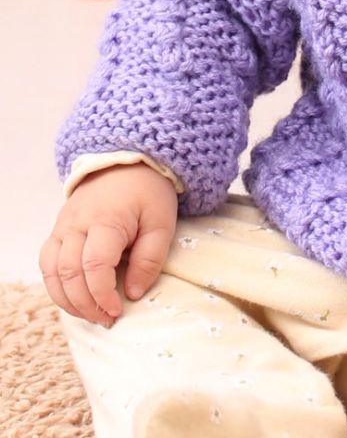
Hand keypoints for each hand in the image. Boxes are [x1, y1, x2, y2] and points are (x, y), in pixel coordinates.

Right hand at [39, 164, 178, 326]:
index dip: (102, 294)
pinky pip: (47, 263)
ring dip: (68, 300)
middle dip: (86, 304)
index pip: (94, 265)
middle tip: (107, 319)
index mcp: (106, 220)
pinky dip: (57, 286)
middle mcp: (76, 224)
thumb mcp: (162, 222)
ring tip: (92, 314)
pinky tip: (76, 298)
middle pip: (69, 273)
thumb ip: (150, 258)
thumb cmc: (148, 193)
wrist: (127, 163)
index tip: (118, 310)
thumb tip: (133, 293)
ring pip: (51, 272)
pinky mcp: (57, 230)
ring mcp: (62, 227)